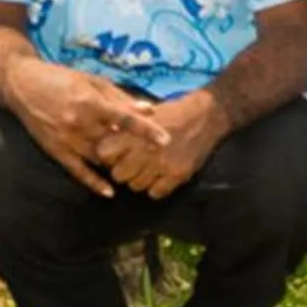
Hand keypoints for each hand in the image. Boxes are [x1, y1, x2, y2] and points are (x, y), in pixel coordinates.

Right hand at [8, 63, 164, 198]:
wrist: (22, 85)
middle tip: (155, 157)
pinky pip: (78, 172)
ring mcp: (67, 140)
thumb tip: (149, 110)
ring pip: (100, 159)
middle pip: (115, 143)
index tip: (166, 140)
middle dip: (135, 150)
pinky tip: (109, 192)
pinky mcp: (56, 151)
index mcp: (90, 102)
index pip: (125, 119)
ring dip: (119, 165)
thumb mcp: (92, 81)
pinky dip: (94, 183)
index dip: (146, 130)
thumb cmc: (62, 78)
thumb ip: (120, 97)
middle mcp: (79, 123)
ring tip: (138, 170)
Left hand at [98, 94, 224, 199]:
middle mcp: (145, 149)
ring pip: (136, 186)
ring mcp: (161, 164)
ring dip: (140, 180)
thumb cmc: (171, 113)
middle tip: (132, 165)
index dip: (108, 156)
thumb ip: (123, 129)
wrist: (204, 116)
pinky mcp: (177, 175)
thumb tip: (102, 144)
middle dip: (123, 171)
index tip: (116, 154)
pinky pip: (155, 193)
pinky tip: (161, 176)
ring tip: (148, 169)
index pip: (105, 154)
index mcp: (134, 132)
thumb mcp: (144, 113)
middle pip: (118, 175)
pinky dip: (156, 188)